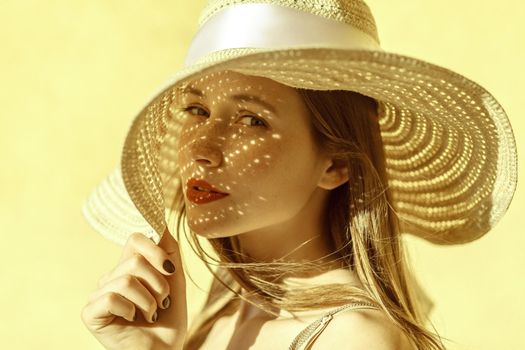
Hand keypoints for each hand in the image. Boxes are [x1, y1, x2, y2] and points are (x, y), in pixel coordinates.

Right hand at [81, 228, 186, 349]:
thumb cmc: (169, 317)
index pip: (135, 239)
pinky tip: (131, 320)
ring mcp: (98, 294)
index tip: (169, 270)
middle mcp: (110, 277)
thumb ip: (168, 249)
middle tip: (161, 303)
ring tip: (150, 314)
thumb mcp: (174, 277)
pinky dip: (131, 310)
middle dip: (158, 284)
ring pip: (126, 279)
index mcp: (128, 267)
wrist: (165, 349)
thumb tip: (158, 219)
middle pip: (135, 260)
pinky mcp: (91, 313)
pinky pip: (113, 297)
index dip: (156, 251)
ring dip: (149, 301)